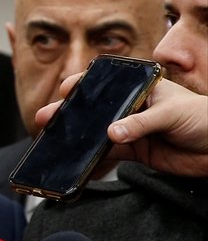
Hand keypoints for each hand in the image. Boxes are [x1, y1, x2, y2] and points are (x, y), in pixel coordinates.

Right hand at [36, 74, 207, 177]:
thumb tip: (112, 134)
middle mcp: (132, 107)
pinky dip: (92, 156)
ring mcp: (131, 129)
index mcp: (140, 88)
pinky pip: (108, 153)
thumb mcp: (172, 113)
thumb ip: (140, 123)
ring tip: (53, 138)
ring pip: (96, 131)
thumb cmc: (204, 118)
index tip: (65, 91)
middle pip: (95, 108)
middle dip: (70, 112)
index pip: (106, 82)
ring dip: (76, 136)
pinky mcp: (135, 151)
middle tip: (47, 117)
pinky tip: (78, 158)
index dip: (83, 85)